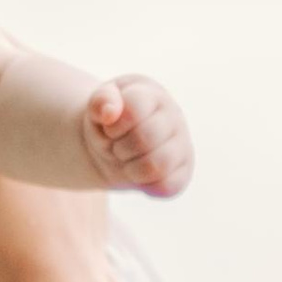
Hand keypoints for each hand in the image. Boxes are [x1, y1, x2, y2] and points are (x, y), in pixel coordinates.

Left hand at [82, 77, 192, 197]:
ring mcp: (182, 144)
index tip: (110, 128)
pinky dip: (145, 186)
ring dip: (131, 169)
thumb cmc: (109, 123)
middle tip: (117, 146)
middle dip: (120, 148)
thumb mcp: (97, 106)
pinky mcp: (184, 171)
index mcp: (152, 94)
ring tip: (127, 161)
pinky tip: (138, 175)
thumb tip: (110, 112)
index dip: (114, 125)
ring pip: (157, 165)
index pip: (135, 108)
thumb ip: (100, 100)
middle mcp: (174, 116)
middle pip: (145, 138)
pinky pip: (167, 187)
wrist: (115, 147)